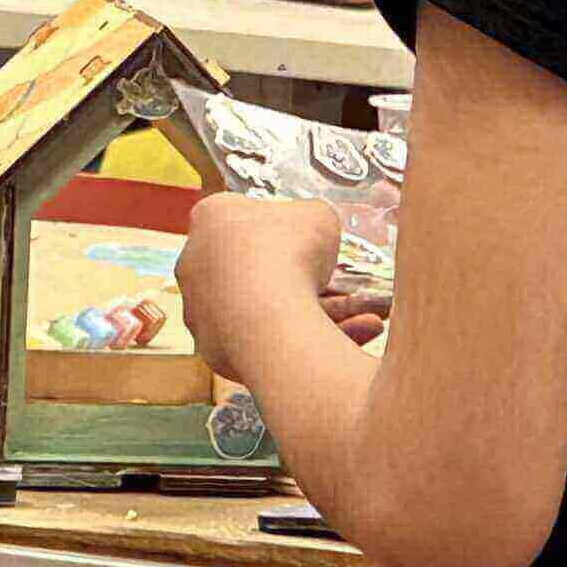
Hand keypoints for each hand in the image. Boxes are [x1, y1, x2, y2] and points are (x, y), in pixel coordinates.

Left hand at [178, 193, 346, 382]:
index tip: (309, 241)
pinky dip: (307, 339)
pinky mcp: (212, 348)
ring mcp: (200, 309)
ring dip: (322, 316)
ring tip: (371, 321)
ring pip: (268, 310)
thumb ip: (312, 221)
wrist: (266, 313)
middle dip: (306, 281)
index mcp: (210, 218)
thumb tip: (313, 231)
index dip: (282, 229)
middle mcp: (195, 262)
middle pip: (256, 270)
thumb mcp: (318, 217)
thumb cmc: (290, 250)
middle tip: (347, 288)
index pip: (243, 218)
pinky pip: (266, 340)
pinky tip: (358, 335)